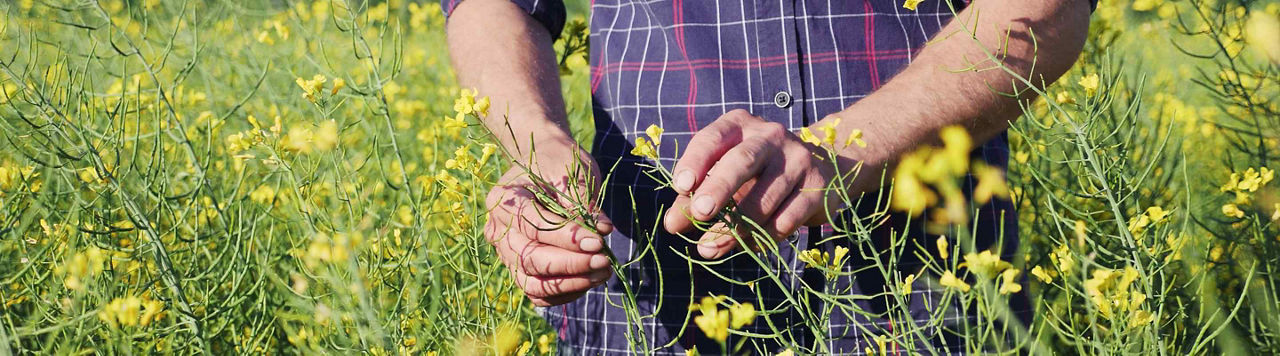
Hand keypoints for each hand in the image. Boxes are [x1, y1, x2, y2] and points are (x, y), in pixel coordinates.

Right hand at [484, 144, 613, 306]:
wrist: (542, 162)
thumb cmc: (556, 162)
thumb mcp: (571, 173)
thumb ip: (583, 204)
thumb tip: (603, 231)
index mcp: (504, 199)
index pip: (535, 227)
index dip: (568, 239)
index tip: (598, 242)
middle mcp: (497, 229)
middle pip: (530, 259)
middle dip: (571, 265)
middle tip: (605, 262)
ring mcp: (504, 252)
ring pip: (531, 282)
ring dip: (570, 284)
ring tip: (603, 273)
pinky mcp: (517, 267)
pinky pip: (537, 292)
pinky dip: (563, 292)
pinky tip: (589, 280)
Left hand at [663, 109, 843, 258]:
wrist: (819, 170)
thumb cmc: (756, 173)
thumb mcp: (723, 176)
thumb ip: (694, 197)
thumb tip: (672, 224)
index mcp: (739, 125)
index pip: (713, 139)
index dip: (695, 161)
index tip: (681, 187)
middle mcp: (770, 136)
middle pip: (743, 161)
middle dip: (719, 188)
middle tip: (699, 214)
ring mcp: (798, 158)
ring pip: (766, 196)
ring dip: (737, 227)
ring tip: (710, 247)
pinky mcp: (818, 186)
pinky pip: (788, 217)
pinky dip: (765, 235)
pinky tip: (751, 244)